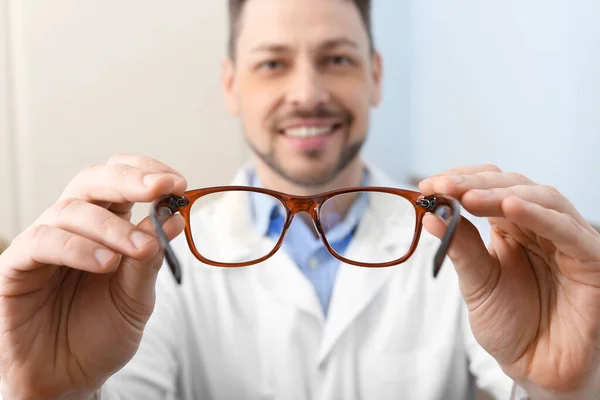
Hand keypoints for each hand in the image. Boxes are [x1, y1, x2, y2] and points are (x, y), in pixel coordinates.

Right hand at [0, 154, 186, 398]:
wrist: (67, 380)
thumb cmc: (101, 334)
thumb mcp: (136, 297)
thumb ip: (150, 259)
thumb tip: (175, 216)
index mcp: (106, 226)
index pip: (121, 179)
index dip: (147, 172)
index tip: (179, 183)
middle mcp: (73, 227)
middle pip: (93, 180)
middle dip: (130, 180)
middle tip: (162, 188)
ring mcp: (42, 243)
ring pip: (71, 210)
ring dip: (112, 226)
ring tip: (139, 249)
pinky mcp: (15, 267)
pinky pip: (41, 242)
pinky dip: (77, 247)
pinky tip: (105, 263)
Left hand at [419, 165, 599, 397]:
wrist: (536, 369)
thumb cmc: (510, 326)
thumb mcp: (477, 283)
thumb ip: (461, 248)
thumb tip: (432, 215)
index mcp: (512, 228)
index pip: (489, 188)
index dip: (461, 181)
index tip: (428, 186)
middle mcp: (540, 227)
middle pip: (512, 186)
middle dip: (475, 183)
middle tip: (444, 187)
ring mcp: (566, 239)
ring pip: (541, 198)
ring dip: (501, 193)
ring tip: (469, 197)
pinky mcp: (590, 258)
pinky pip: (567, 230)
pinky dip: (538, 215)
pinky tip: (509, 207)